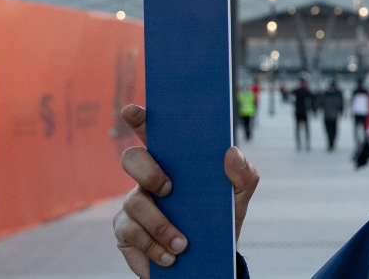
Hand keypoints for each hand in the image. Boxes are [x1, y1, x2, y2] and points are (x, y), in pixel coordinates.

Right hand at [112, 105, 259, 277]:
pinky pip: (129, 234)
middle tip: (168, 189)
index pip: (153, 132)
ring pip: (133, 203)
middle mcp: (148, 177)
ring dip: (160, 225)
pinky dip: (152, 247)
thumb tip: (232, 152)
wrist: (212, 257)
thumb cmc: (221, 216)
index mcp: (174, 161)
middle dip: (148, 171)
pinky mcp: (125, 231)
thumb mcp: (238, 196)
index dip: (139, 118)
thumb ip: (243, 174)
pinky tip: (169, 258)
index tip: (132, 110)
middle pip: (132, 159)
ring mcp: (134, 204)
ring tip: (182, 245)